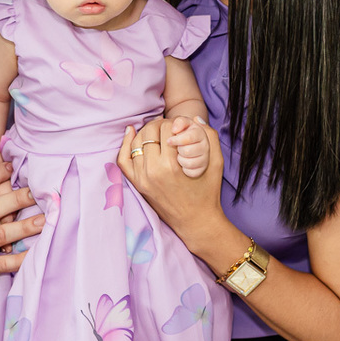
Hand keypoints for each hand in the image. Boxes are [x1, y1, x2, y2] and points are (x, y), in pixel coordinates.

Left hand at [117, 118, 224, 248]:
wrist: (196, 221)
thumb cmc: (208, 191)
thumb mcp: (216, 163)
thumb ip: (209, 136)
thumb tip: (194, 119)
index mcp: (172, 164)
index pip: (167, 127)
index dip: (175, 122)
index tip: (181, 127)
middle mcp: (154, 171)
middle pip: (150, 131)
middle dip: (160, 124)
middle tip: (170, 128)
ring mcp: (142, 178)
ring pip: (136, 141)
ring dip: (146, 132)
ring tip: (157, 132)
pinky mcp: (137, 184)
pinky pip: (123, 159)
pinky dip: (125, 143)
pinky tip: (131, 132)